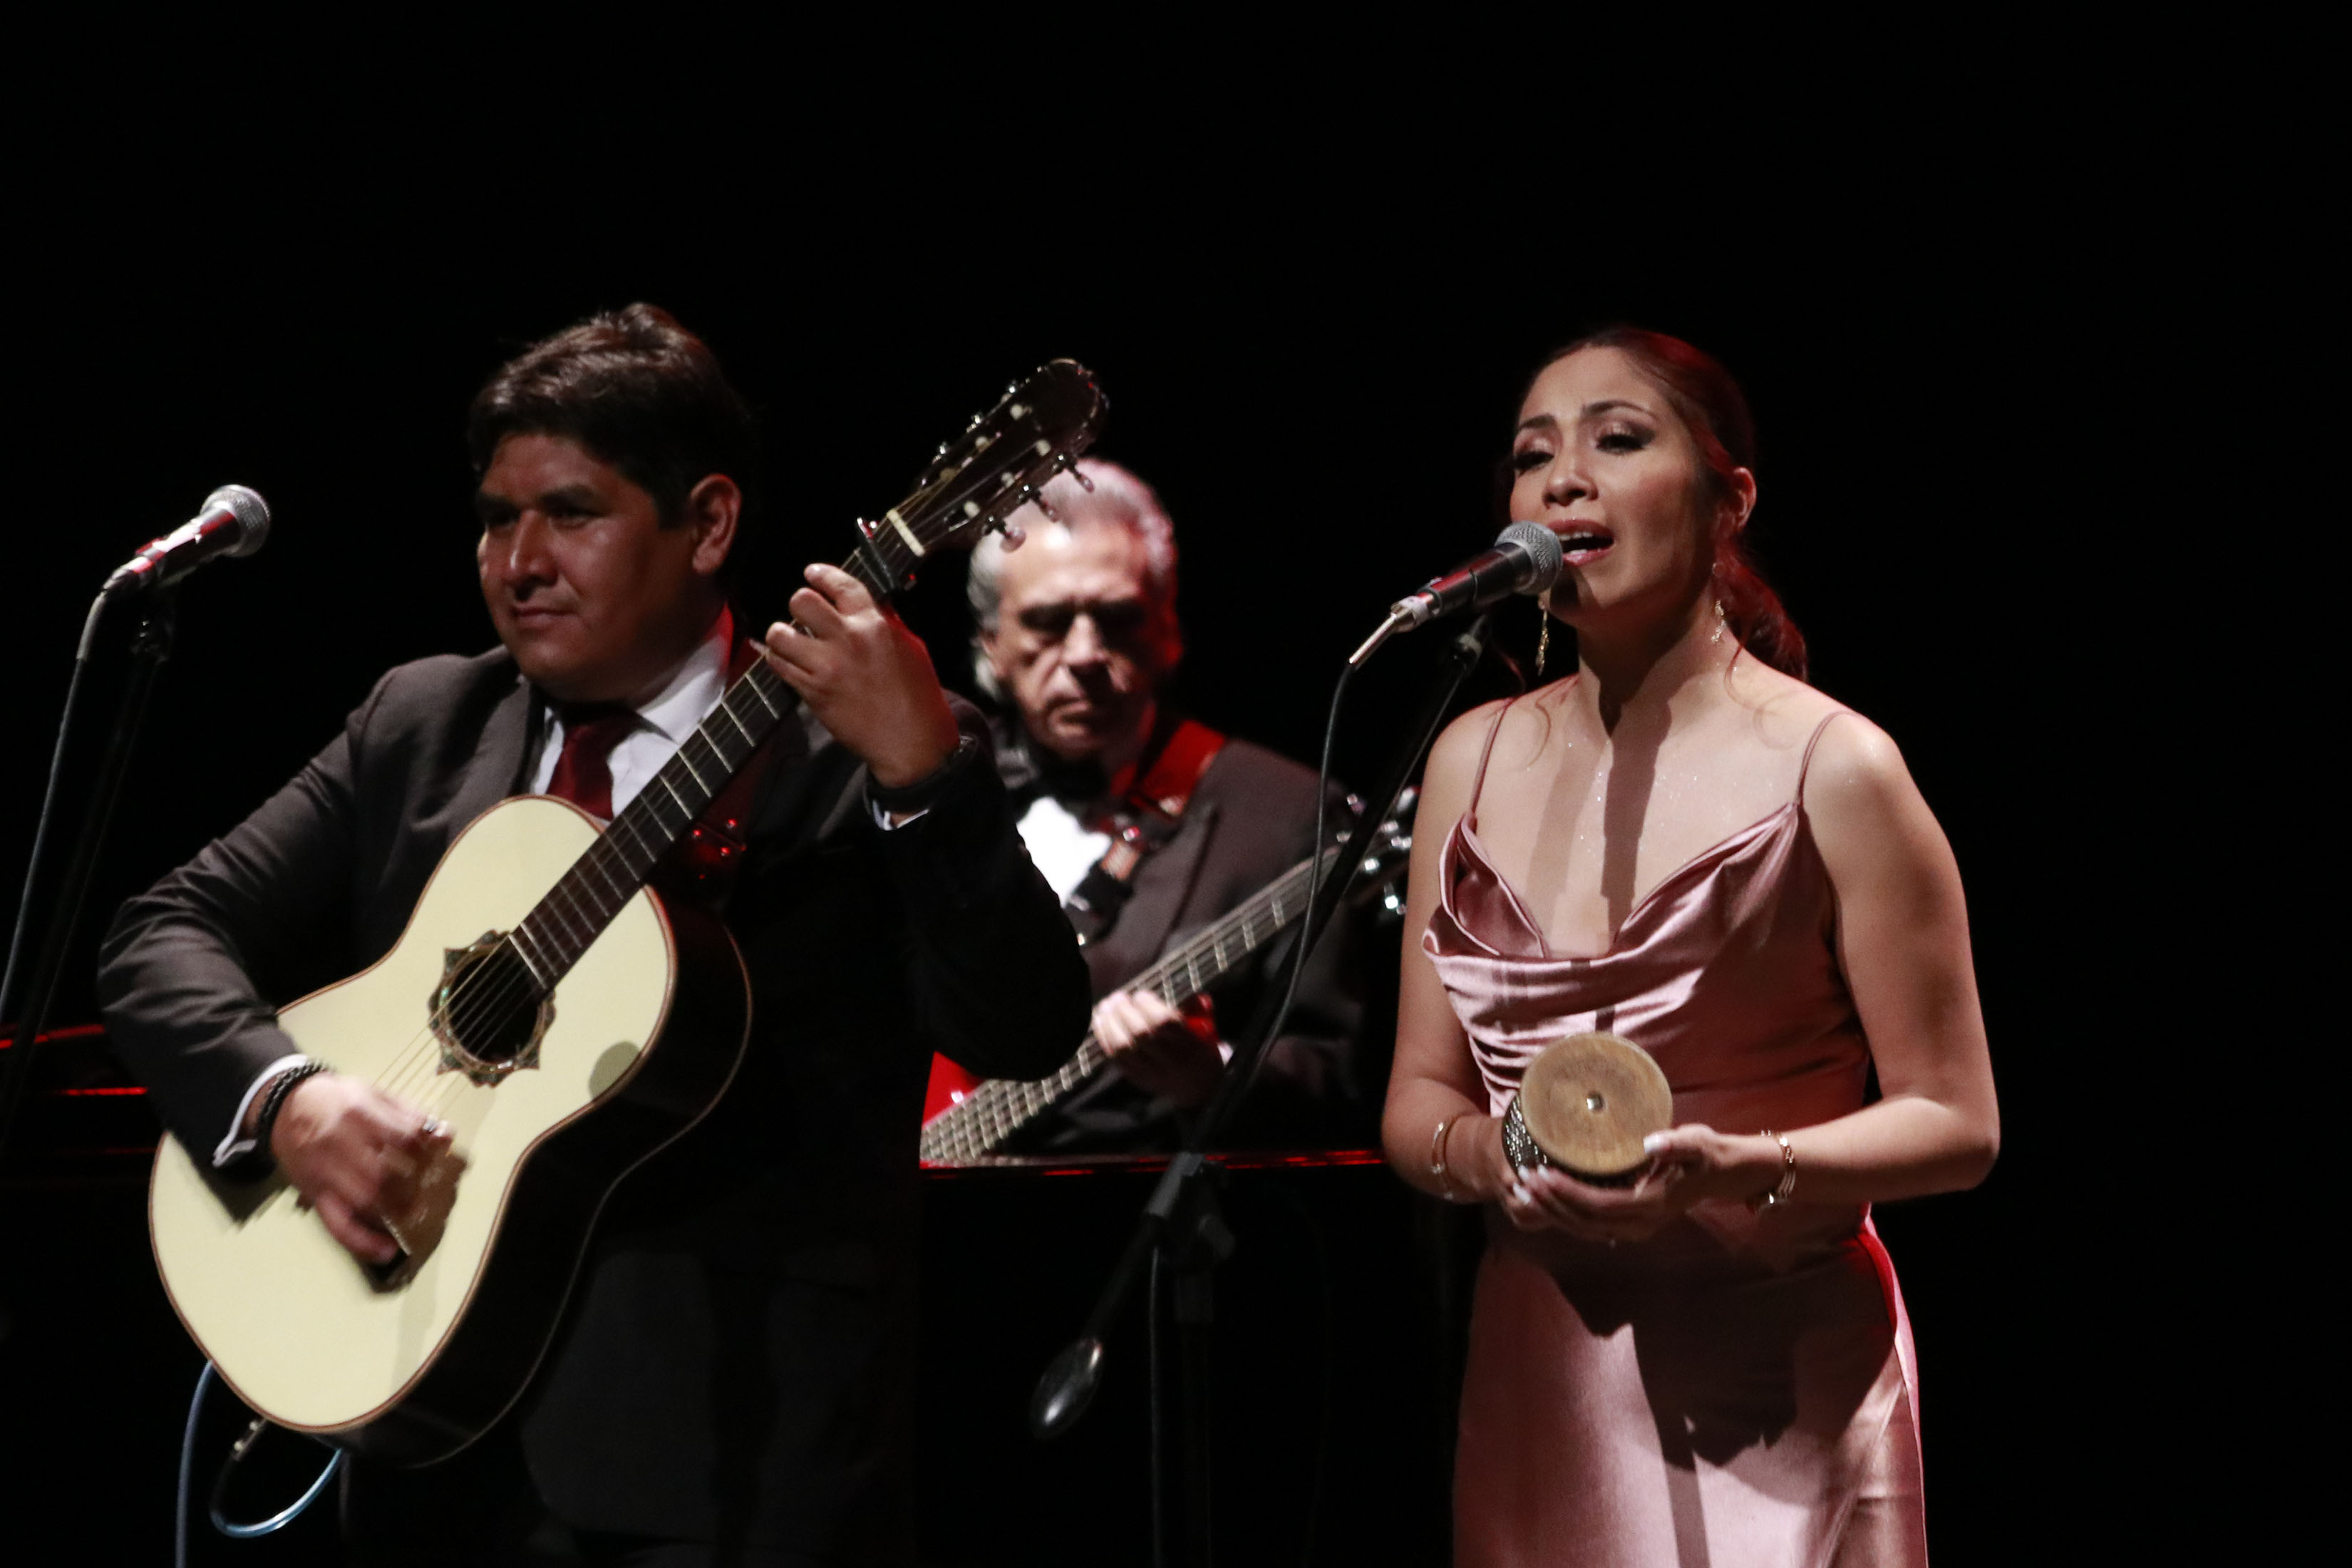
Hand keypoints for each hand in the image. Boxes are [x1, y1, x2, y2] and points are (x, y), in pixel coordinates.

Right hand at [269, 1073, 450, 1265]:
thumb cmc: (338, 1100)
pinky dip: (363, 1242)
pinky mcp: (315, 1196)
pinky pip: (337, 1225)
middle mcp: (338, 1143)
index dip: (426, 1149)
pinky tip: (387, 1250)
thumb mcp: (373, 1093)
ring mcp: (324, 1173)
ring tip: (416, 1215)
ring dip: (395, 1213)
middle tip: (432, 1190)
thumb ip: (409, 1113)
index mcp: (358, 1113)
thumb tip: (445, 1133)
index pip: (401, 1136)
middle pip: (382, 1173)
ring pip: (363, 1201)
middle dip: (413, 1186)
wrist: (285, 1108)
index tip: (439, 1154)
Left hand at [762, 564, 959, 788]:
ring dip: (781, 633)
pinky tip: (787, 660)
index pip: (841, 584)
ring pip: (780, 634)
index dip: (821, 574)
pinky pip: (779, 666)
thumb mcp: (911, 646)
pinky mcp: (813, 692)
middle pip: (802, 601)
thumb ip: (886, 621)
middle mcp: (848, 640)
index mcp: (875, 625)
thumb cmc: (917, 695)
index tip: (812, 573)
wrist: (910, 740)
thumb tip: (870, 604)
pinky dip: (778, 659)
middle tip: (803, 613)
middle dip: (799, 603)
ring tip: (789, 639)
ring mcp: (827, 667)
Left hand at [1094, 989, 1224, 1108]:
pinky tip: (1100, 1022)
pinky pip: (1115, 1059)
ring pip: (1123, 1048)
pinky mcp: (1137, 1079)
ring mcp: (1152, 1073)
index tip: (1141, 995)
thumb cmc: (1199, 1049)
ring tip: (1105, 1007)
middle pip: (1140, 1034)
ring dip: (1109, 1023)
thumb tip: (1176, 987)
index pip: (1164, 1023)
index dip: (1147, 1005)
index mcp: (1191, 1045)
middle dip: (1124, 1011)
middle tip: (1117, 996)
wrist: (1199, 1088)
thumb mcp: (1206, 1029)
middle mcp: (1171, 1061)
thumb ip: (1194, 1008)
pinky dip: (1104, 1038)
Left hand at [1498, 1121, 1778, 1243]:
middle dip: (1551, 1203)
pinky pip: (1591, 1224)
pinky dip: (1565, 1214)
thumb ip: (1677, 1144)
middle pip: (1585, 1222)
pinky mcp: (1630, 1222)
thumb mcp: (1699, 1143)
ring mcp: (1635, 1227)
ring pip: (1584, 1228)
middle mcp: (1641, 1224)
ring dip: (1552, 1211)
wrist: (1727, 1174)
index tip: (1541, 1173)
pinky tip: (1545, 1197)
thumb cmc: (1710, 1154)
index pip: (1600, 1205)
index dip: (1568, 1193)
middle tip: (1521, 1178)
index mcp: (1652, 1205)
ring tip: (1524, 1188)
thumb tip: (1652, 1143)